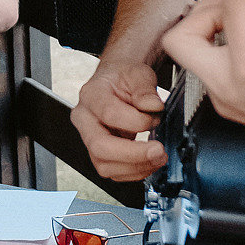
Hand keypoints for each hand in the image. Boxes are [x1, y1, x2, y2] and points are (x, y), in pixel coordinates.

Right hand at [70, 60, 167, 181]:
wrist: (118, 81)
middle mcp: (85, 119)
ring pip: (104, 165)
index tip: (156, 117)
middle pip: (100, 147)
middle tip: (159, 151)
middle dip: (133, 155)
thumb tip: (153, 106)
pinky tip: (150, 162)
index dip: (137, 121)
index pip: (109, 114)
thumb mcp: (138, 73)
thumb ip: (145, 89)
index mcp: (91, 95)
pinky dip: (135, 172)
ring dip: (136, 167)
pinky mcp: (100, 153)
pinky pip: (113, 171)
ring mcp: (90, 138)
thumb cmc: (124, 77)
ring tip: (159, 158)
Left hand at [161, 0, 244, 163]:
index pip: (231, 9)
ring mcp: (223, 100)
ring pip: (189, 55)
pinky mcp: (226, 105)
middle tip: (234, 2)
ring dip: (208, 30)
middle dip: (201, 13)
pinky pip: (205, 69)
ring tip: (243, 18)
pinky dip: (218, 47)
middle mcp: (228, 88)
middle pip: (180, 39)